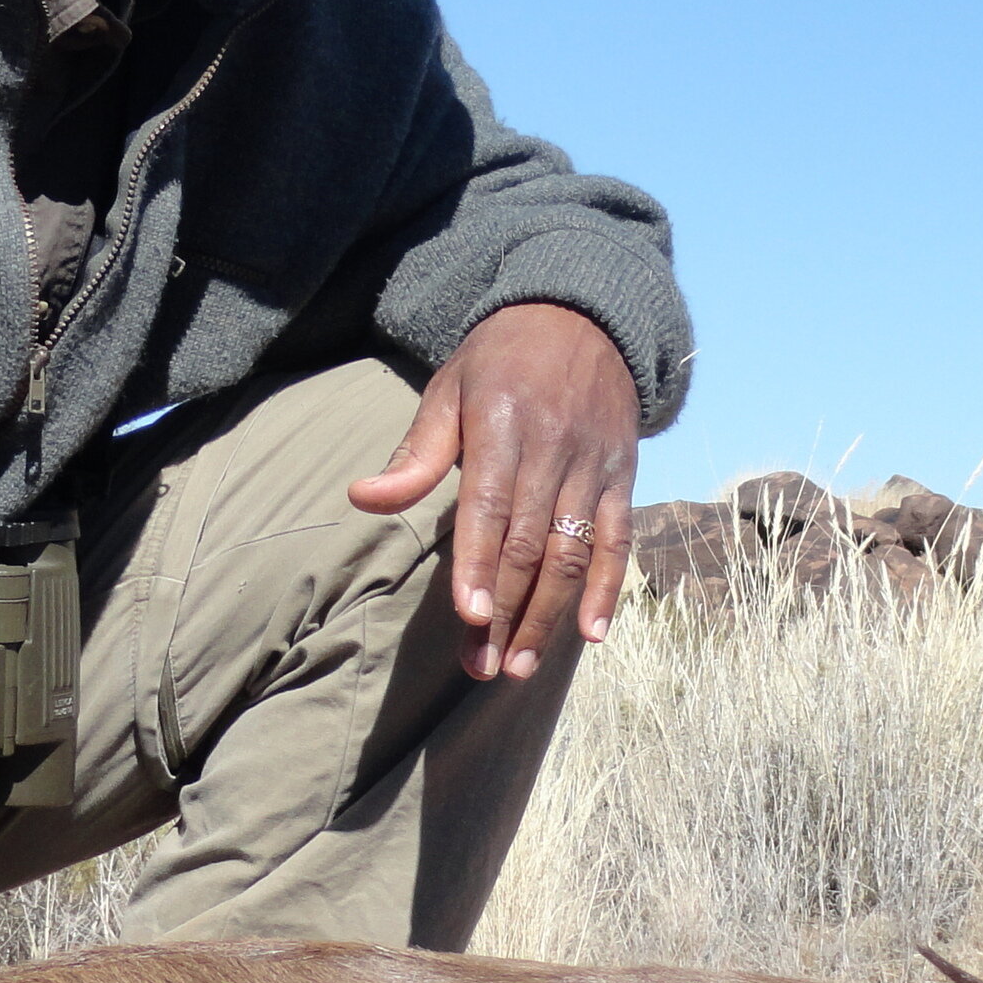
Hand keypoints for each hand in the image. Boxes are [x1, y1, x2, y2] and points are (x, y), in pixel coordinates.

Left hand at [348, 302, 638, 680]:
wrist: (581, 316)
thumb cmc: (499, 362)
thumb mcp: (449, 391)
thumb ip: (415, 454)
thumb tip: (362, 497)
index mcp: (504, 426)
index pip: (491, 507)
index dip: (480, 564)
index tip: (470, 616)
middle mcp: (554, 448)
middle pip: (530, 544)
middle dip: (506, 610)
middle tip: (482, 665)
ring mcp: (593, 465)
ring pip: (573, 552)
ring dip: (548, 615)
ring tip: (520, 665)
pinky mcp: (621, 476)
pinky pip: (618, 539)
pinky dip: (608, 587)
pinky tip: (591, 634)